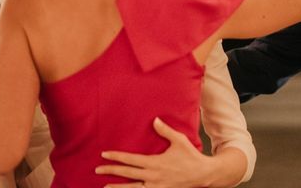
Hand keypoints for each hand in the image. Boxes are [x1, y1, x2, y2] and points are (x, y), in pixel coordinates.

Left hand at [96, 117, 213, 187]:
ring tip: (105, 187)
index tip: (104, 154)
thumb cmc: (191, 156)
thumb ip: (165, 131)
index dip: (116, 157)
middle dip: (111, 171)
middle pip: (127, 174)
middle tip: (97, 169)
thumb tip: (155, 120)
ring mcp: (156, 187)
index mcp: (155, 163)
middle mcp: (153, 177)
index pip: (131, 160)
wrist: (203, 175)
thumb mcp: (179, 140)